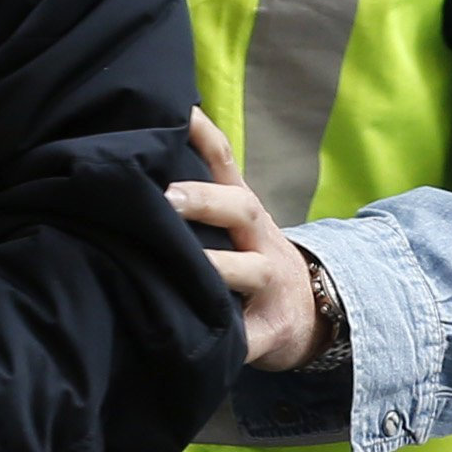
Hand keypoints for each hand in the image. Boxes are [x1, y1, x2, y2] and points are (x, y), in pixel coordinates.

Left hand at [165, 108, 328, 369]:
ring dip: (217, 267)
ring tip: (187, 264)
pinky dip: (226, 339)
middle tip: (165, 197)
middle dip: (204, 200)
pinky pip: (246, 336)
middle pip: (239, 208)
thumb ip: (197, 188)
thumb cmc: (251, 256)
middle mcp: (258, 238)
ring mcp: (269, 283)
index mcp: (242, 208)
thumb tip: (137, 150)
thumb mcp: (234, 219)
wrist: (314, 313)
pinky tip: (196, 338)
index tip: (176, 113)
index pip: (223, 161)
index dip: (201, 133)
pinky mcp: (267, 330)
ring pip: (248, 271)